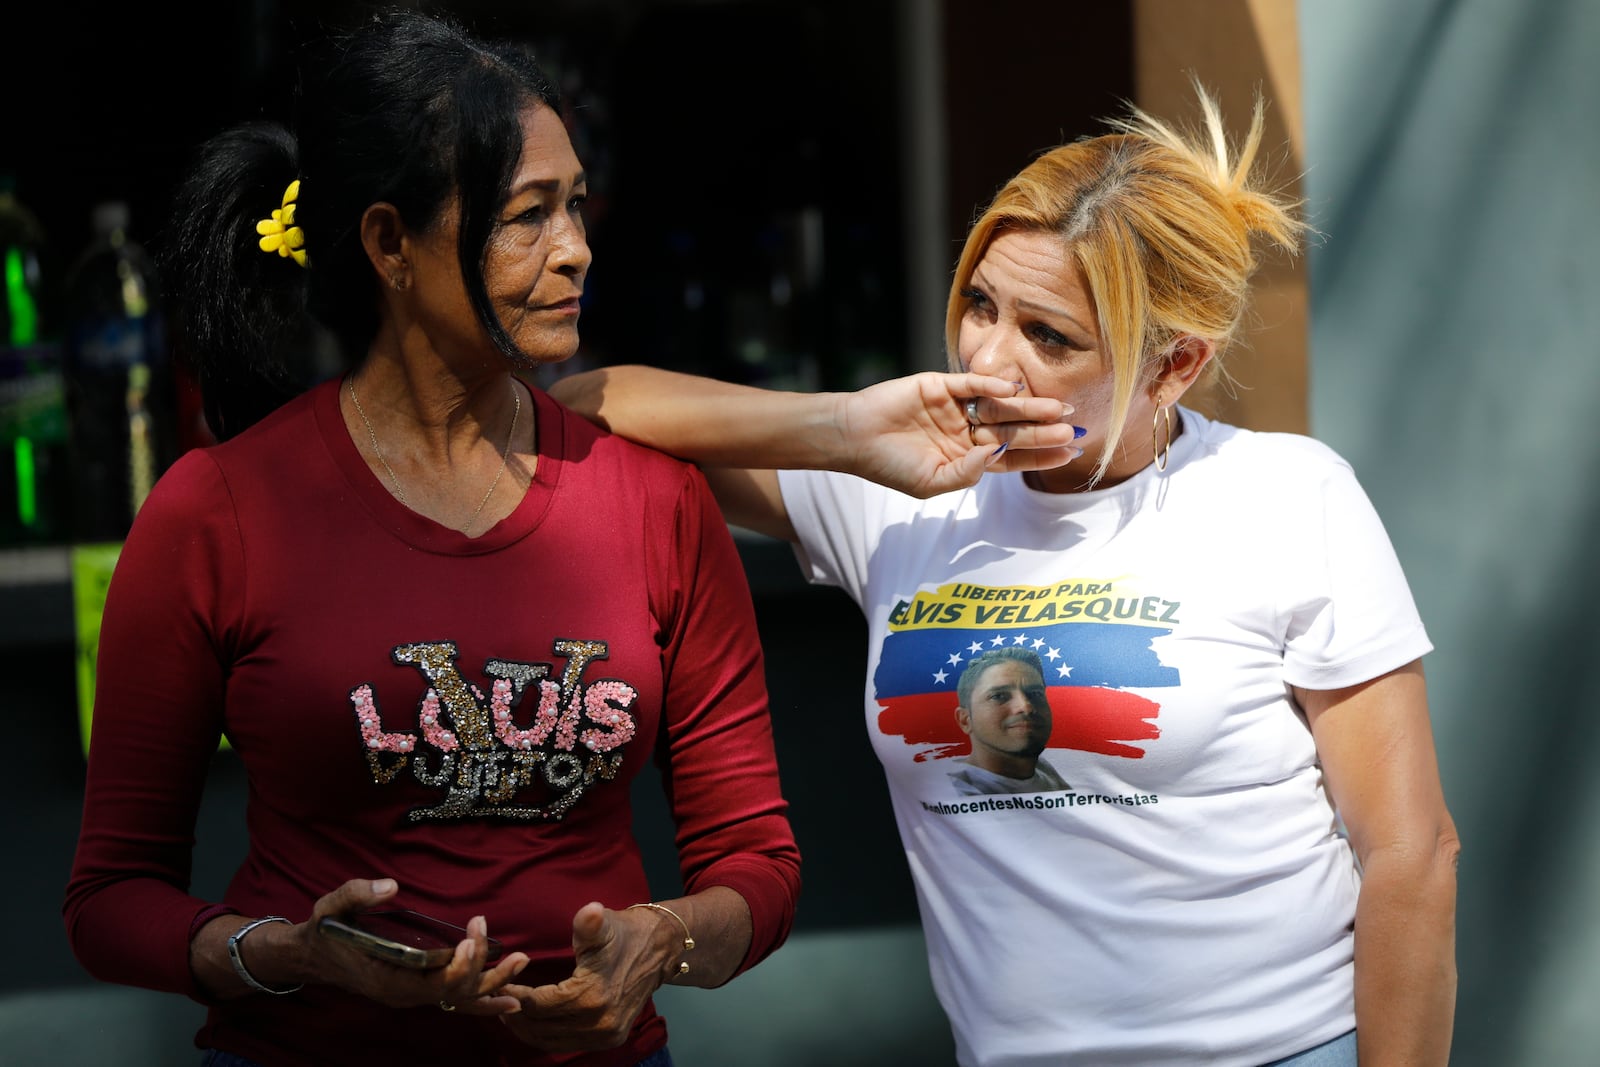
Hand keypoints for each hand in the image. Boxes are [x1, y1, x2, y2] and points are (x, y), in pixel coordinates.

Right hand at [301, 878, 528, 1013]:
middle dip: (483, 971)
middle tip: (508, 946)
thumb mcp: (331, 907)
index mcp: (384, 978)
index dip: (456, 968)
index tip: (471, 939)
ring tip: (521, 965)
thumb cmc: (326, 930)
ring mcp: (412, 994)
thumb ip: (357, 894)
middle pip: (452, 993)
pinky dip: (483, 1000)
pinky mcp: (420, 988)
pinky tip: (510, 997)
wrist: (315, 956)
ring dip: (493, 985)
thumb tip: (390, 886)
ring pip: (458, 999)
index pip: (429, 985)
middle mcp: (402, 994)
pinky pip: (455, 1000)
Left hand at [497, 901, 677, 1051]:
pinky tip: (534, 1020)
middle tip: (495, 997)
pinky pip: (566, 1043)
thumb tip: (590, 911)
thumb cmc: (625, 932)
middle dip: (514, 1013)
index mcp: (591, 997)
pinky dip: (545, 1035)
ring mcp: (605, 1035)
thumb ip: (588, 924)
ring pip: (550, 1040)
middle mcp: (597, 1024)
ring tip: (510, 1009)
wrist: (660, 948)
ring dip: (527, 1028)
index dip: (514, 993)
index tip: (498, 981)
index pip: (538, 1003)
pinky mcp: (610, 1039)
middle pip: (540, 1027)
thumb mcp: (604, 924)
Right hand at [834, 372, 1082, 496]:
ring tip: (1058, 408)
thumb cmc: (889, 466)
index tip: (1069, 454)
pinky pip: (971, 384)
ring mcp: (955, 407)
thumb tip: (997, 455)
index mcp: (967, 457)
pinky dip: (991, 385)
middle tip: (1074, 428)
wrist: (852, 439)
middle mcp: (966, 430)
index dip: (1040, 455)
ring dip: (1028, 407)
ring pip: (999, 406)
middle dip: (1043, 431)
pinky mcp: (940, 385)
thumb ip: (966, 473)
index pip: (1012, 457)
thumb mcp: (930, 482)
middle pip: (1013, 430)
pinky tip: (1013, 389)